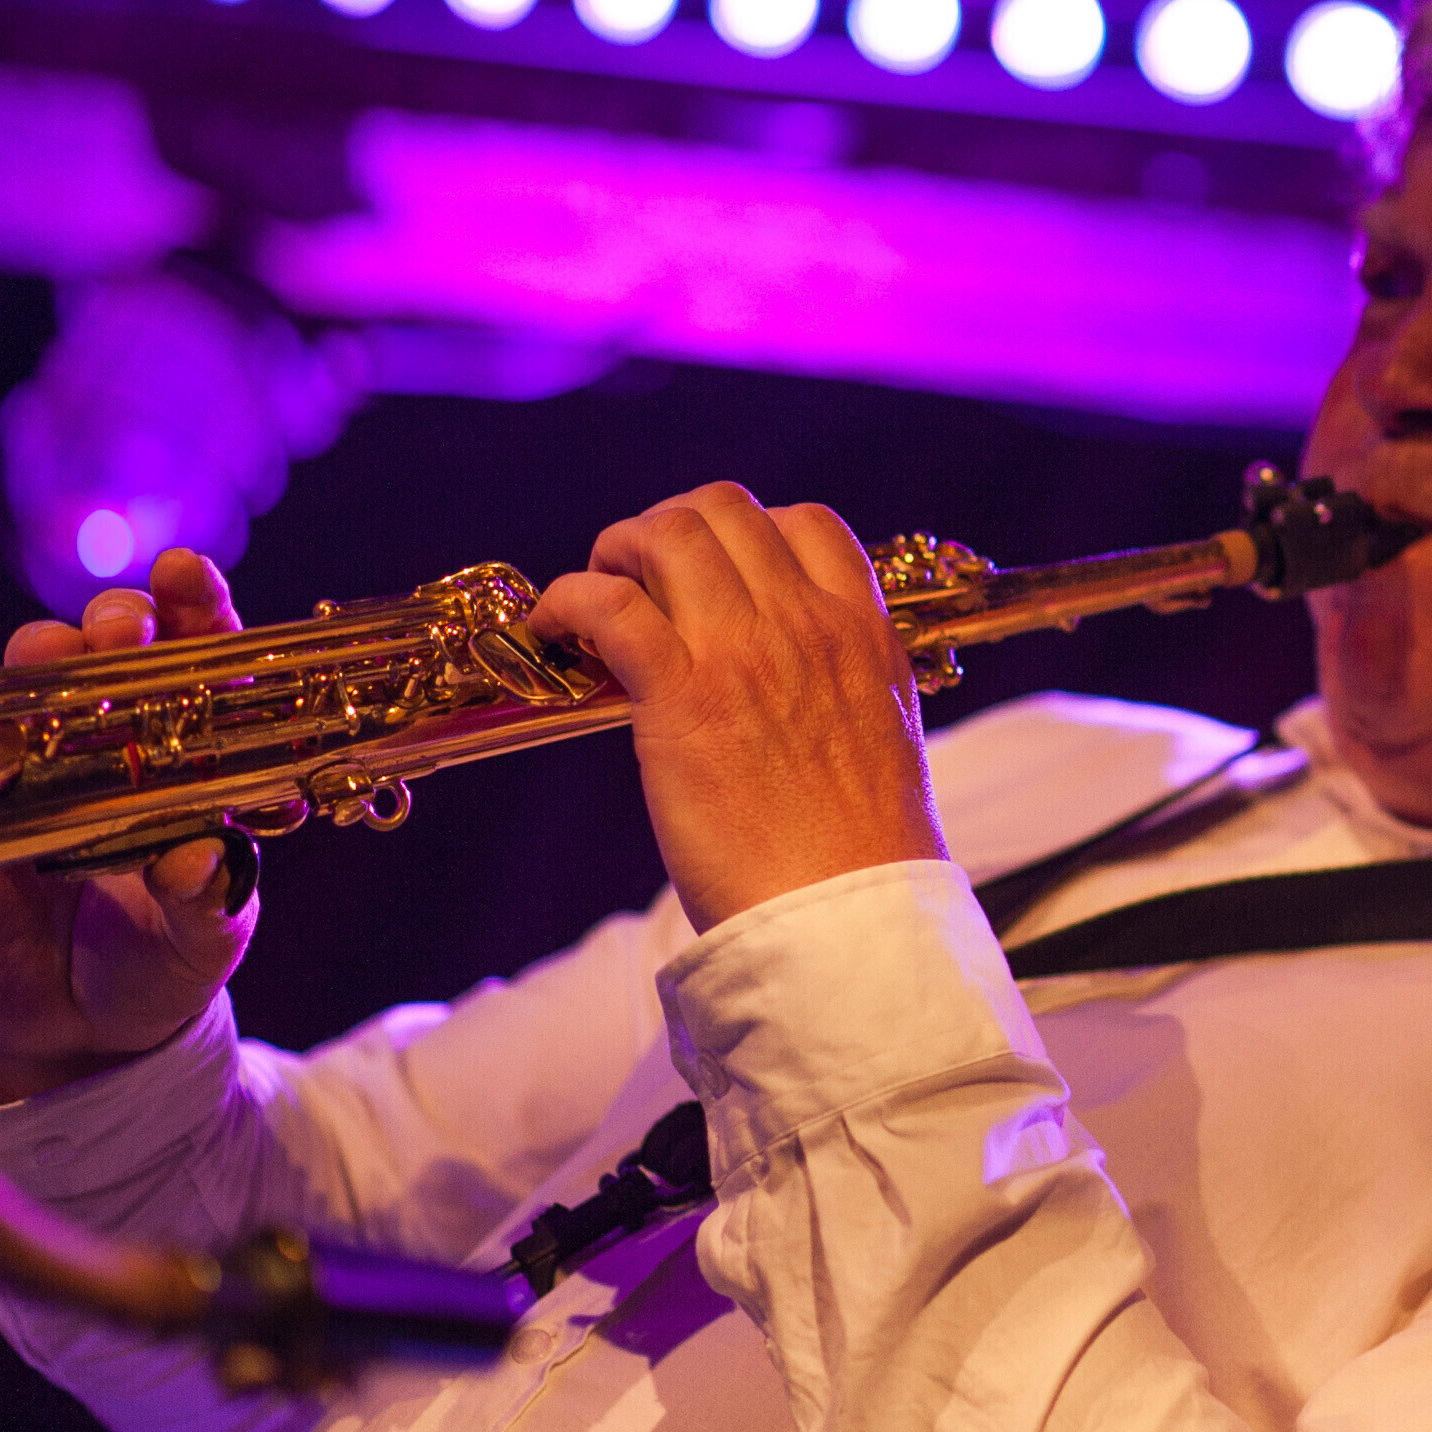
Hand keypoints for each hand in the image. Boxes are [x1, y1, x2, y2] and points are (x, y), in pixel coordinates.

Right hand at [0, 550, 260, 1107]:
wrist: (76, 1029)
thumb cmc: (159, 960)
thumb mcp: (203, 938)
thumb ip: (207, 902)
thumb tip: (199, 863)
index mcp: (191, 755)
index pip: (200, 661)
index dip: (195, 609)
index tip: (186, 576)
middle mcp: (114, 741)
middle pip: (110, 650)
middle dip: (116, 621)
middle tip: (121, 627)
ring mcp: (35, 764)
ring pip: (27, 678)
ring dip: (39, 655)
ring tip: (54, 656)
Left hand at [526, 484, 947, 930]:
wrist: (849, 920)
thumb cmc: (861, 857)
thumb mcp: (880, 740)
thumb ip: (839, 689)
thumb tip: (789, 687)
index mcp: (864, 635)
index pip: (807, 523)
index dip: (745, 531)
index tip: (710, 573)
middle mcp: (808, 624)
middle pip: (725, 510)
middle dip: (669, 528)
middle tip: (637, 579)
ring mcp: (745, 653)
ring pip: (668, 533)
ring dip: (616, 550)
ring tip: (593, 597)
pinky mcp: (683, 697)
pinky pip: (608, 605)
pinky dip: (567, 600)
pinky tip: (551, 630)